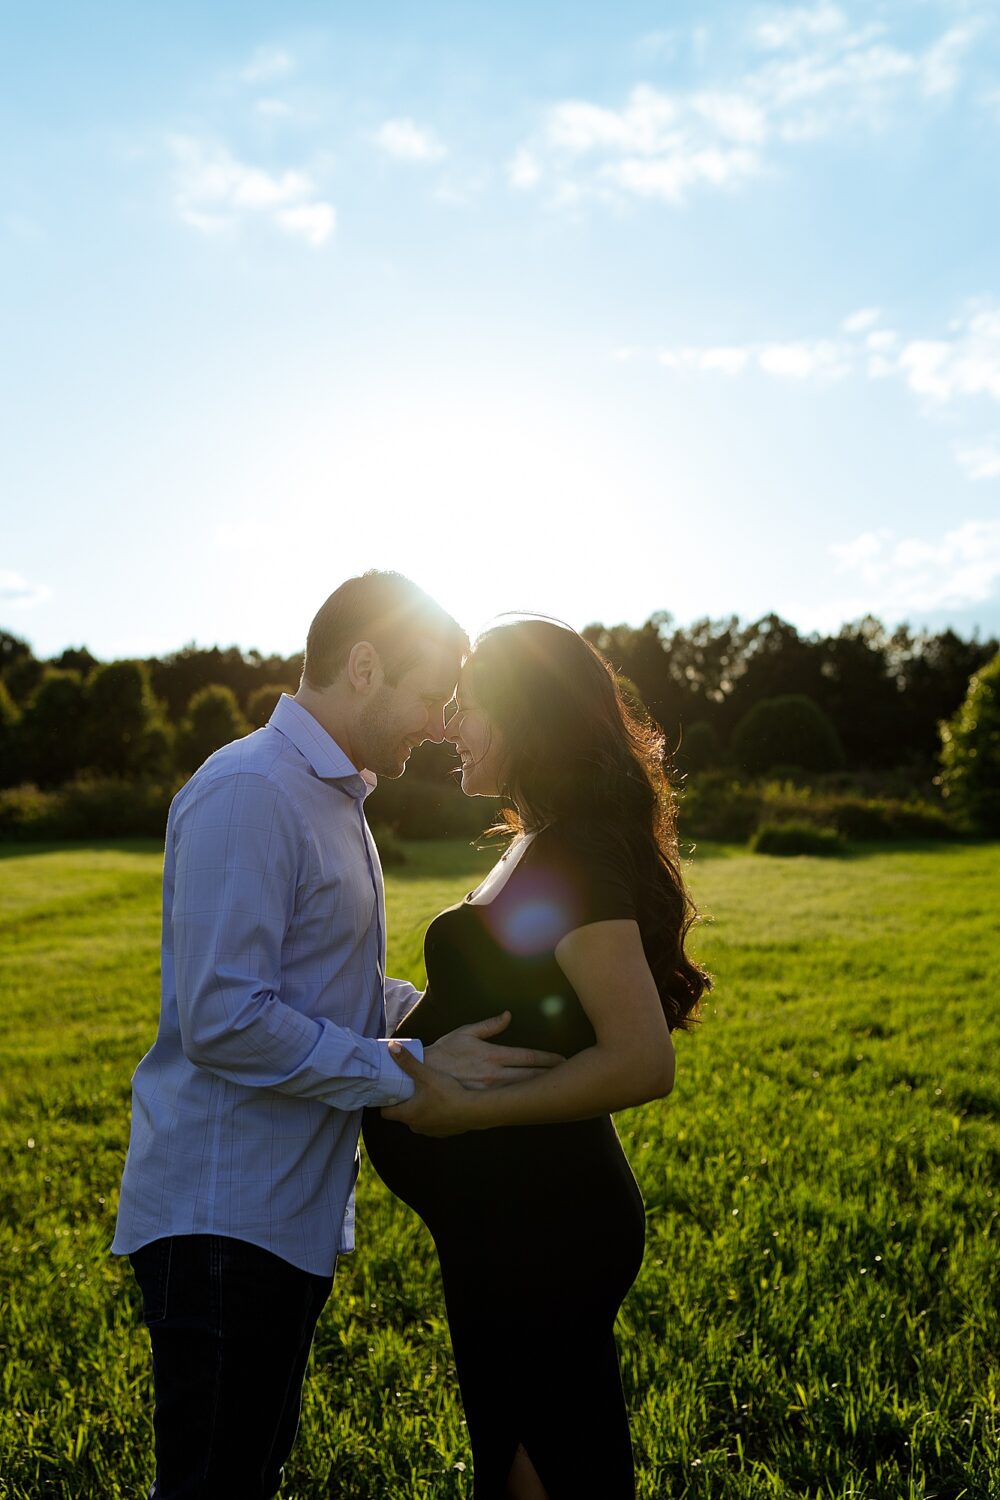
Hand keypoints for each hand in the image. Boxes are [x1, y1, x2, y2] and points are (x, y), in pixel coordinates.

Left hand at [382, 1044, 480, 1135]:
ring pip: (419, 1120)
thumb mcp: (426, 1074)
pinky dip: (435, 1115)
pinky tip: (443, 1103)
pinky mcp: (445, 1132)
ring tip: (425, 1095)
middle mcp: (417, 1126)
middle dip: (403, 1104)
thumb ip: (408, 1061)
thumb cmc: (448, 1093)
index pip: (385, 1112)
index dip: (385, 1102)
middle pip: (403, 1115)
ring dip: (420, 1110)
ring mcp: (431, 1131)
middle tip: (406, 1089)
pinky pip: (434, 1123)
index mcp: (408, 1114)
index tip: (388, 1091)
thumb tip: (392, 1046)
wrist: (475, 1110)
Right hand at [423, 1012, 563, 1089]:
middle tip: (573, 1075)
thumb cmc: (444, 1052)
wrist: (421, 1076)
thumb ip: (489, 1026)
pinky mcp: (484, 1103)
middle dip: (552, 1076)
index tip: (563, 1059)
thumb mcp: (465, 1033)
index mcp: (493, 1055)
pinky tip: (534, 1104)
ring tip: (560, 1089)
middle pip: (532, 1076)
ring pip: (523, 1091)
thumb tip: (508, 1015)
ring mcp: (490, 1092)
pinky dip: (523, 1102)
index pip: (528, 1057)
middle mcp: (495, 1075)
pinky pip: (508, 1103)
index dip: (548, 1059)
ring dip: (541, 1090)